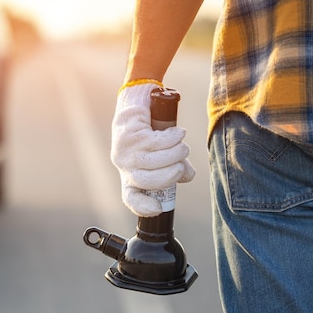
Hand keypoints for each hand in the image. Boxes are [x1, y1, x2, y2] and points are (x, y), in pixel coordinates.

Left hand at [111, 82, 194, 216]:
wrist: (138, 105)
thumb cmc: (152, 134)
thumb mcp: (164, 156)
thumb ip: (177, 168)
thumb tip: (187, 176)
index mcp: (131, 177)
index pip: (131, 198)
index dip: (143, 206)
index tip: (158, 207)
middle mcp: (125, 167)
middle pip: (149, 181)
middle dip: (171, 173)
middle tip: (182, 162)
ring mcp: (125, 152)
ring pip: (155, 161)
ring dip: (176, 152)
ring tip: (182, 143)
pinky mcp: (129, 135)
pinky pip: (156, 142)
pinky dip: (173, 138)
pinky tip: (177, 132)